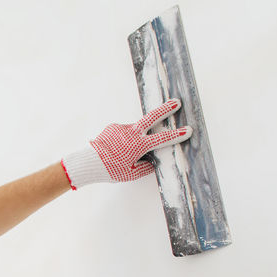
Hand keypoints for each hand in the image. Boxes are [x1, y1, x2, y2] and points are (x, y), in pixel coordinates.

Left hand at [61, 99, 191, 187]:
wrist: (88, 162)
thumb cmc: (109, 170)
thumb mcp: (130, 174)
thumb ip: (145, 167)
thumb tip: (152, 162)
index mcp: (138, 145)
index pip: (162, 139)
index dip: (177, 135)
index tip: (188, 130)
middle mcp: (131, 133)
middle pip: (152, 117)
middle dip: (165, 109)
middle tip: (176, 102)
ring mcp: (121, 128)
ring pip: (134, 130)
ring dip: (134, 139)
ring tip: (122, 153)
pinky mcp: (113, 127)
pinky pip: (123, 133)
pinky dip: (123, 140)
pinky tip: (115, 149)